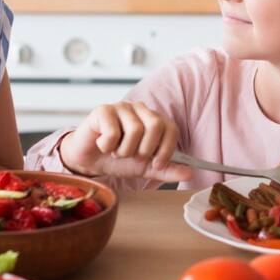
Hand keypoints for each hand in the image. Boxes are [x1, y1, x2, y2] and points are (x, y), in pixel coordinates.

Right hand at [60, 102, 192, 182]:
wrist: (89, 161)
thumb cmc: (117, 160)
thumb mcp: (145, 168)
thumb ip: (167, 169)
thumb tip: (190, 172)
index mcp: (153, 119)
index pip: (171, 128)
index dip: (166, 149)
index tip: (155, 163)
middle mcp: (140, 109)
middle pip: (155, 125)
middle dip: (144, 149)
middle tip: (132, 155)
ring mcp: (121, 107)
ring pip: (134, 130)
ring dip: (123, 150)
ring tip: (116, 151)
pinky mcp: (103, 110)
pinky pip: (113, 132)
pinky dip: (108, 146)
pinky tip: (103, 145)